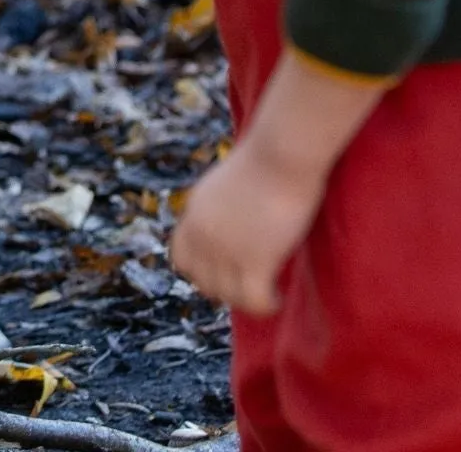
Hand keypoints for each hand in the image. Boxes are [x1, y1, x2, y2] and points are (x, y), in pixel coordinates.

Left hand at [170, 130, 324, 315]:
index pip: (180, 258)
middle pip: (202, 282)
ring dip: (247, 300)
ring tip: (269, 293)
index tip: (226, 271)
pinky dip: (266, 305)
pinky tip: (280, 297)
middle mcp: (202, 233)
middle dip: (226, 288)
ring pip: (227, 296)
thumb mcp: (227, 184)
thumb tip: (234, 226)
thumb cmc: (265, 159)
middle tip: (252, 284)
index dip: (201, 270)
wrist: (280, 154)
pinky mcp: (254, 260)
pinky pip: (253, 302)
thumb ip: (220, 209)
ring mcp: (224, 248)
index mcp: (193, 212)